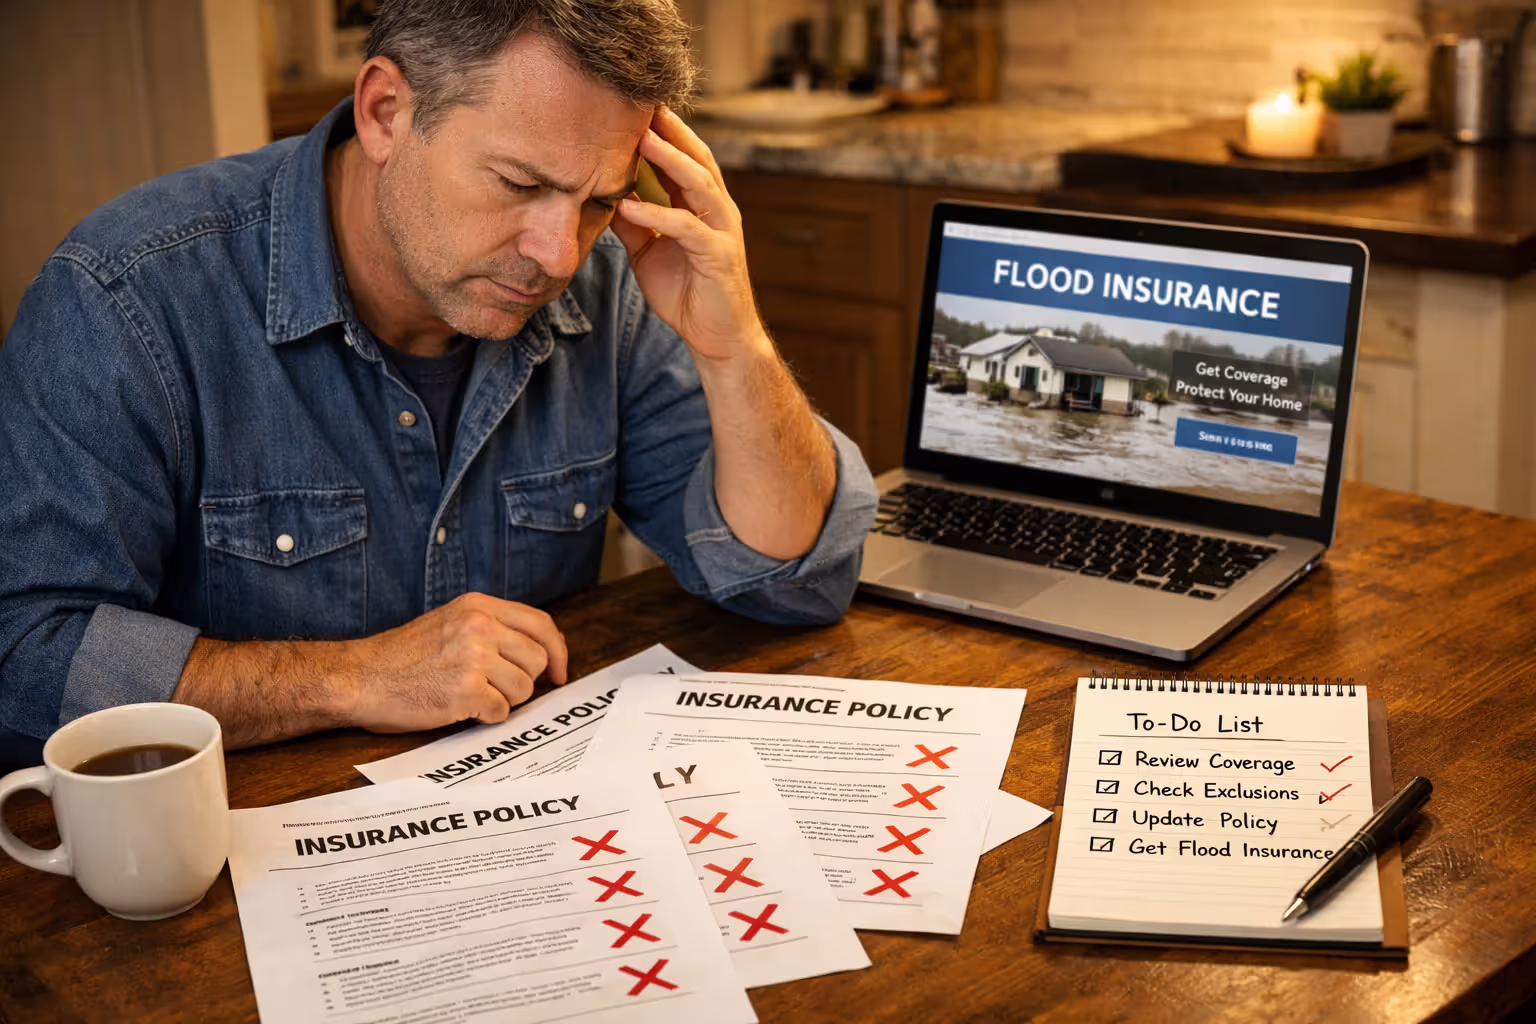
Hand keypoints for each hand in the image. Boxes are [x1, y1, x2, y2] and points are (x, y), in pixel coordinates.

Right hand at [336, 593, 568, 732]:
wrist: (359, 678)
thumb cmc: (402, 657)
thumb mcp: (450, 622)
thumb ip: (492, 628)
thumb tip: (541, 652)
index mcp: (478, 606)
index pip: (540, 624)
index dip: (557, 651)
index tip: (558, 672)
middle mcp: (480, 626)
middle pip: (537, 660)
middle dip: (522, 681)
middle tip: (493, 689)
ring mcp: (474, 658)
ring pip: (524, 689)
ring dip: (502, 700)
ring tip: (469, 695)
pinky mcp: (466, 691)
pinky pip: (501, 712)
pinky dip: (485, 717)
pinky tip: (459, 708)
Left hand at [609, 107, 767, 362]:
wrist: (716, 338)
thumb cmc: (685, 292)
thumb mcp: (647, 251)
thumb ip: (633, 221)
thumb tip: (603, 194)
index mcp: (702, 205)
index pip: (685, 157)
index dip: (663, 132)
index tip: (633, 107)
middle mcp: (718, 210)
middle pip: (697, 159)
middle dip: (670, 131)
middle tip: (642, 104)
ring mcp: (722, 231)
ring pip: (699, 184)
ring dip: (670, 160)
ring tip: (641, 140)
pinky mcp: (719, 256)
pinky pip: (687, 228)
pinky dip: (658, 215)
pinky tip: (630, 206)